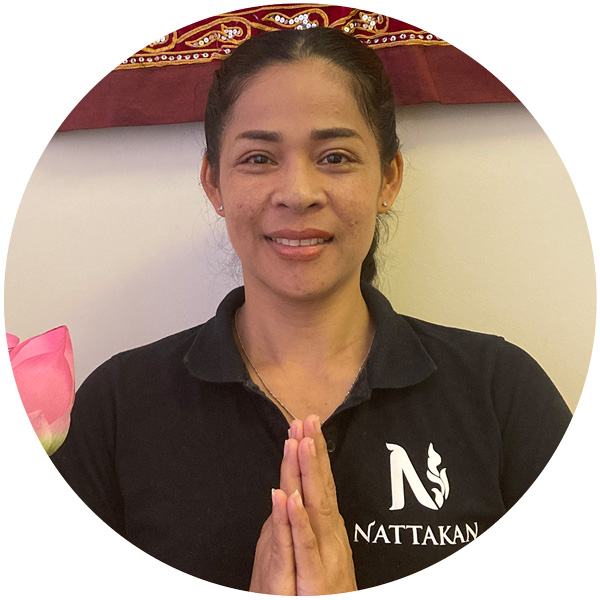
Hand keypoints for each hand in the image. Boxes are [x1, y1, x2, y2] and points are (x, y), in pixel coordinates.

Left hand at [250, 415, 356, 594]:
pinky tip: (288, 496)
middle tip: (307, 420)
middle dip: (313, 451)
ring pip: (314, 507)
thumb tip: (296, 496)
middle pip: (320, 486)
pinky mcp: (313, 577)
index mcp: (328, 529)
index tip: (308, 426)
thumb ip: (306, 524)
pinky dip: (297, 519)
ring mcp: (322, 554)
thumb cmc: (318, 593)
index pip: (321, 483)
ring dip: (307, 473)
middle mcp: (329, 536)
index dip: (315, 454)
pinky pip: (302, 544)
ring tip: (300, 442)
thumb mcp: (314, 553)